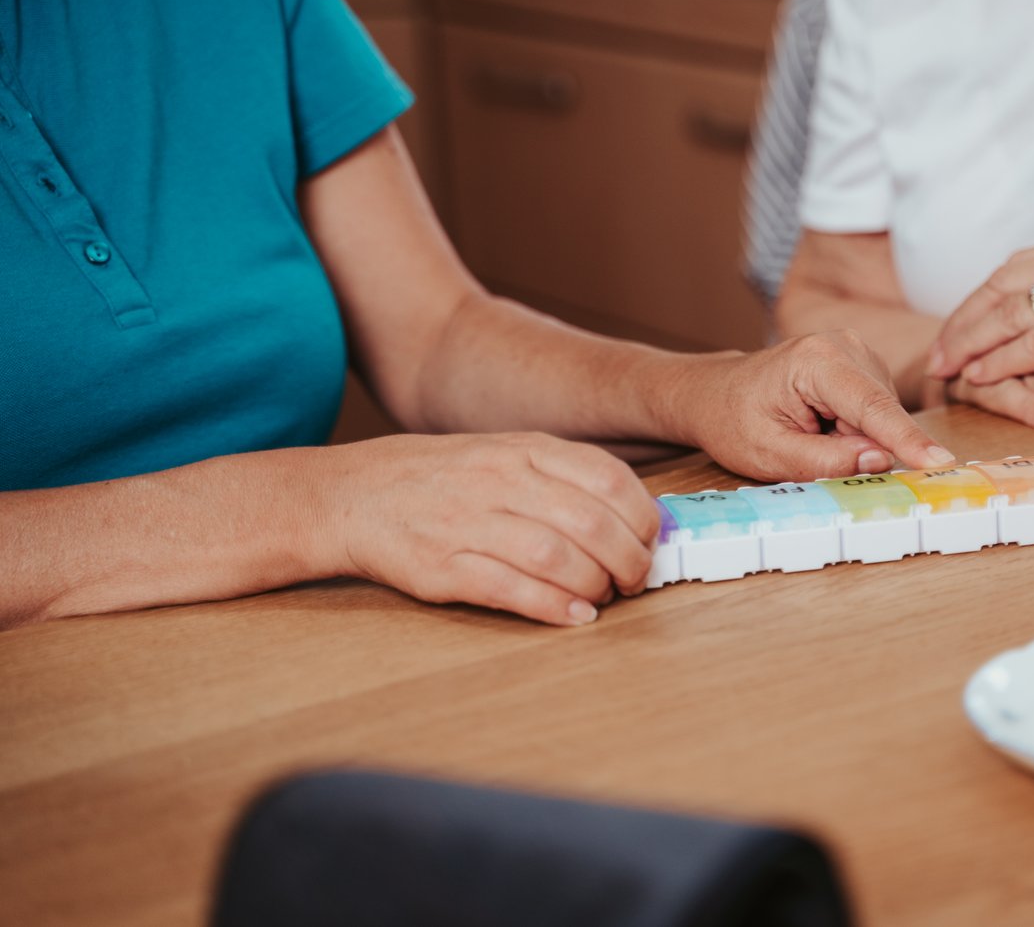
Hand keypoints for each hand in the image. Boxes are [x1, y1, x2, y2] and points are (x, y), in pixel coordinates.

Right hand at [329, 432, 660, 625]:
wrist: (351, 495)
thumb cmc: (442, 479)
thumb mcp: (505, 455)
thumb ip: (563, 478)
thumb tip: (634, 517)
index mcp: (523, 449)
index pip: (608, 478)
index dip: (643, 517)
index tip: (650, 542)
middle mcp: (499, 480)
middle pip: (591, 522)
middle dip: (628, 560)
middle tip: (634, 581)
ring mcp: (467, 522)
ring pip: (556, 556)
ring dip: (594, 585)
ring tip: (603, 597)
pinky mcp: (441, 566)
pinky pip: (510, 588)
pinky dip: (552, 607)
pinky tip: (574, 616)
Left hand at [670, 330, 957, 480]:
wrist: (713, 393)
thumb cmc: (732, 420)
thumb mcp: (768, 454)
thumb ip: (825, 461)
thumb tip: (880, 461)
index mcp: (817, 360)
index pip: (873, 407)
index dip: (907, 439)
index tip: (940, 464)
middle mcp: (845, 345)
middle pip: (881, 414)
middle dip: (859, 446)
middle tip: (806, 447)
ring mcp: (857, 352)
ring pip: (881, 416)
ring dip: (854, 439)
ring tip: (808, 433)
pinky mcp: (862, 367)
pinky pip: (876, 413)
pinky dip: (854, 431)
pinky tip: (821, 426)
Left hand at [928, 239, 1033, 406]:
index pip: (1023, 266)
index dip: (983, 297)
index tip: (960, 325)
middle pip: (1005, 283)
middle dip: (964, 318)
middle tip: (940, 353)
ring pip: (1012, 311)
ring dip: (970, 342)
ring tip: (947, 369)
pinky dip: (1000, 361)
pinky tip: (979, 378)